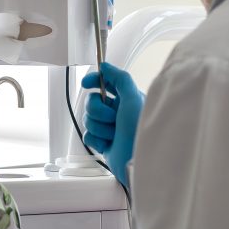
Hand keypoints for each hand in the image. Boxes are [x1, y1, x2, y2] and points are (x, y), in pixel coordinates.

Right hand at [82, 62, 144, 189]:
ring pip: (88, 119)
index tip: (87, 83)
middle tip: (112, 118)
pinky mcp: (103, 143)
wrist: (139, 161)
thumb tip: (105, 66)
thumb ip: (120, 78)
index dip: (94, 80)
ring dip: (99, 127)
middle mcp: (118, 112)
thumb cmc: (141, 129)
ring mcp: (109, 127)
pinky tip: (108, 145)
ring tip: (113, 135)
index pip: (106, 82)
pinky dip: (96, 140)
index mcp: (127, 99)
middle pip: (92, 101)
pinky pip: (87, 135)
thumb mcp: (134, 97)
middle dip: (98, 110)